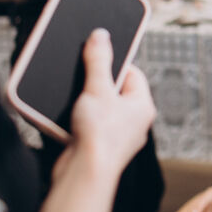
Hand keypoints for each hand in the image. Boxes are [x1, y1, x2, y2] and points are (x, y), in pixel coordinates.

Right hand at [58, 29, 154, 179]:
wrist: (84, 175)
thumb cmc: (99, 136)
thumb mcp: (97, 89)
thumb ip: (98, 61)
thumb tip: (101, 36)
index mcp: (143, 107)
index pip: (132, 74)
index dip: (115, 63)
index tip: (98, 56)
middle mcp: (135, 123)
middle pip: (114, 92)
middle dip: (96, 84)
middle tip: (82, 79)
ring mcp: (118, 138)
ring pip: (100, 110)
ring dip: (85, 102)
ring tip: (74, 99)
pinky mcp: (99, 149)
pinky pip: (89, 126)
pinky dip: (78, 120)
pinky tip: (67, 118)